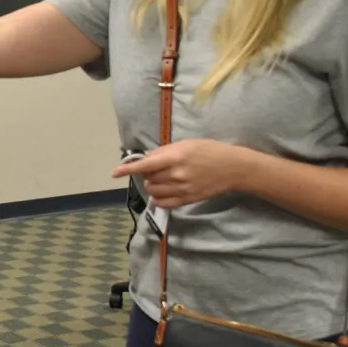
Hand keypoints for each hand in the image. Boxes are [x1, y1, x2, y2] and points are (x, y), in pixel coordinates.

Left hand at [110, 139, 256, 208]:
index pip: (145, 165)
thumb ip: (165, 151)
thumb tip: (147, 158)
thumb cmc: (209, 150)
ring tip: (164, 178)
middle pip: (148, 178)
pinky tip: (164, 191)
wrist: (232, 168)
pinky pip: (163, 203)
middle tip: (159, 168)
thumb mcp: (186, 144)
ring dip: (152, 184)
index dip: (127, 169)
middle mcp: (176, 174)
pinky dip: (159, 197)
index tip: (114, 173)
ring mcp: (182, 189)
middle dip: (148, 173)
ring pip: (153, 190)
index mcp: (175, 157)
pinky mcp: (187, 200)